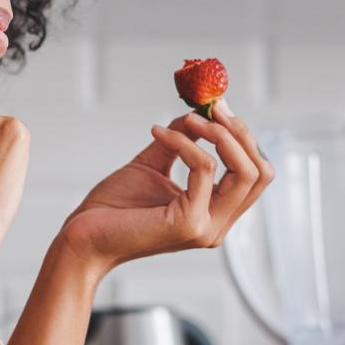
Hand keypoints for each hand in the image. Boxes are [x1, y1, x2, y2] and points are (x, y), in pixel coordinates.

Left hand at [57, 103, 272, 270]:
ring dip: (220, 134)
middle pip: (261, 172)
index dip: (243, 137)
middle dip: (240, 132)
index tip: (218, 108)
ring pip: (246, 172)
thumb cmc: (113, 209)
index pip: (255, 174)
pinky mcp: (189, 223)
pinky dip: (186, 142)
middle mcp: (218, 226)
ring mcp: (207, 228)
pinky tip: (159, 134)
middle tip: (214, 108)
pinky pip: (206, 168)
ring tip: (190, 118)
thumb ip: (181, 141)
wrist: (83, 237)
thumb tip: (199, 113)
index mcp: (215, 215)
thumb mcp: (154, 165)